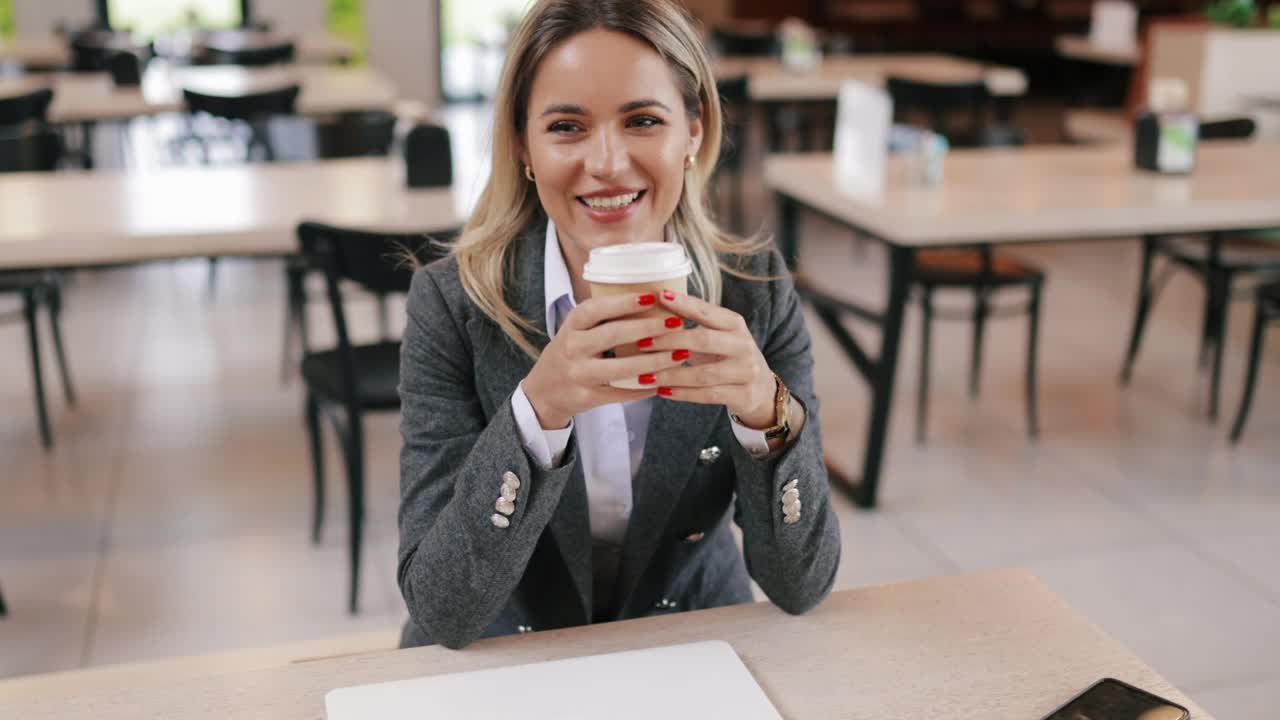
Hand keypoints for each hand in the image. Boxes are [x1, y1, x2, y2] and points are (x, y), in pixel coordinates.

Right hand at [522, 293, 688, 429]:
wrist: (545, 391)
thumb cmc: (573, 351)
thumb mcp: (578, 329)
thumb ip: (604, 316)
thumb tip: (653, 297)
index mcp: (572, 325)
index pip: (596, 309)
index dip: (623, 302)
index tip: (651, 296)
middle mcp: (572, 348)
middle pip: (612, 335)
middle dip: (647, 327)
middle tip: (675, 323)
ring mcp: (578, 374)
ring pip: (620, 368)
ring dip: (653, 362)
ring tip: (679, 354)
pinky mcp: (587, 397)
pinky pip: (621, 393)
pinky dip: (645, 388)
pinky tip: (665, 380)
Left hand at [646, 290, 777, 428]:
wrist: (761, 390)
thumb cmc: (728, 356)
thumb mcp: (718, 335)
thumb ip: (694, 322)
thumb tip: (657, 301)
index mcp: (735, 324)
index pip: (708, 311)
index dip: (684, 303)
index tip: (659, 296)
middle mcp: (744, 345)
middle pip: (704, 340)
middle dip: (670, 341)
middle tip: (642, 342)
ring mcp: (746, 372)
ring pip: (703, 373)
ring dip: (671, 374)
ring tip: (645, 375)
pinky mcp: (744, 395)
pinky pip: (708, 395)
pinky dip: (682, 393)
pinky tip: (662, 391)